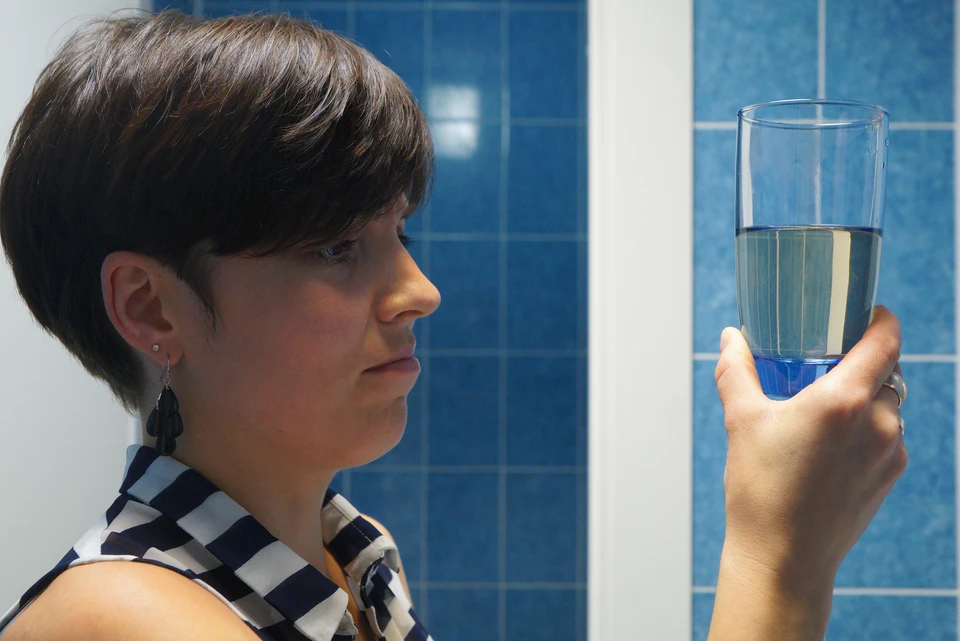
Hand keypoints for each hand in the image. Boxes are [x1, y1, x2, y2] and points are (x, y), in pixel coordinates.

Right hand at [714, 306, 906, 603]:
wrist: (782, 559)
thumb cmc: (760, 491)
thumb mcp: (741, 421)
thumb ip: (737, 371)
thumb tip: (731, 338)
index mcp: (841, 400)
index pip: (884, 339)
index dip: (879, 318)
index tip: (862, 312)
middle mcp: (876, 422)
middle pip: (888, 369)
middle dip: (863, 359)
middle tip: (828, 359)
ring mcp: (888, 451)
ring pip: (889, 404)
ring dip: (866, 395)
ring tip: (827, 404)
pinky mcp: (890, 476)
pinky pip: (888, 435)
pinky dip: (868, 428)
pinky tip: (833, 442)